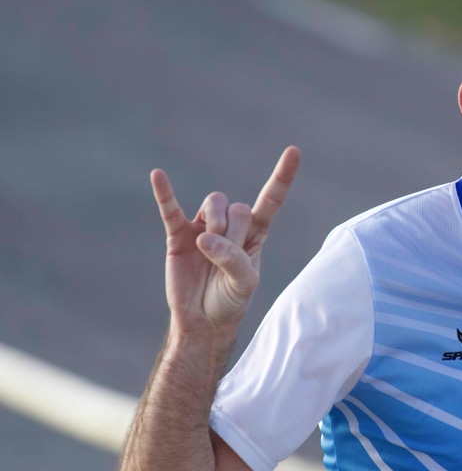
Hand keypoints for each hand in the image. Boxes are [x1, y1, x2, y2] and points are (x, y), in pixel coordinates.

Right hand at [152, 147, 300, 332]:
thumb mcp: (244, 284)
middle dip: (233, 232)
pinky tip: (157, 175)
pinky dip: (164, 193)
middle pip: (236, 206)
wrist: (203, 320)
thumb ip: (233, 260)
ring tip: (208, 249)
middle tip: (225, 257)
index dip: (282, 177)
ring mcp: (203, 227)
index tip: (294, 151)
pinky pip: (170, 209)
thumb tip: (204, 239)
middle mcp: (230, 225)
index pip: (270, 200)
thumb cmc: (230, 301)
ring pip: (213, 202)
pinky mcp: (179, 236)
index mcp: (255, 234)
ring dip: (214, 223)